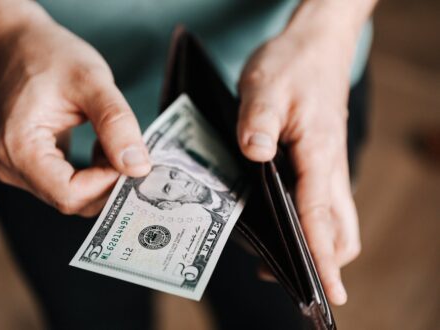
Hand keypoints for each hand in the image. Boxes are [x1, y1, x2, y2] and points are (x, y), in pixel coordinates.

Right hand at [0, 17, 150, 216]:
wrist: (22, 46)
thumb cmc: (52, 57)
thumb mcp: (92, 82)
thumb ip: (117, 124)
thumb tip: (138, 168)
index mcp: (18, 147)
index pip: (69, 194)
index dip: (107, 184)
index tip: (131, 159)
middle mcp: (11, 166)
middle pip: (71, 200)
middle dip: (108, 181)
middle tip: (130, 151)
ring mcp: (18, 169)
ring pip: (73, 196)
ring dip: (102, 177)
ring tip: (112, 142)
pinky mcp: (30, 167)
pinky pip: (68, 186)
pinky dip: (93, 173)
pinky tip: (101, 147)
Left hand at [238, 8, 360, 304]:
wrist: (314, 45)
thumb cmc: (292, 63)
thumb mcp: (265, 85)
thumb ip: (258, 121)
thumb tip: (254, 154)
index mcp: (319, 152)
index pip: (321, 215)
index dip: (322, 257)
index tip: (327, 292)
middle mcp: (329, 166)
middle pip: (340, 229)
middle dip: (324, 261)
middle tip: (294, 283)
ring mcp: (327, 166)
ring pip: (335, 219)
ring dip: (317, 245)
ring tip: (280, 263)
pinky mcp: (318, 161)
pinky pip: (321, 203)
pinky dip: (310, 224)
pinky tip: (279, 224)